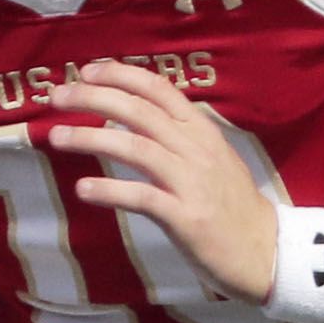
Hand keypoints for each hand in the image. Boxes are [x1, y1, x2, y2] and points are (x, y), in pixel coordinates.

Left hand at [55, 60, 277, 302]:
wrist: (267, 251)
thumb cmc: (231, 206)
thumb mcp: (211, 159)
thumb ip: (176, 136)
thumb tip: (131, 115)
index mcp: (202, 132)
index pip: (161, 91)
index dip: (122, 77)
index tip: (87, 71)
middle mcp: (197, 150)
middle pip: (141, 113)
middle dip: (95, 99)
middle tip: (57, 97)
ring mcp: (193, 183)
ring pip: (137, 149)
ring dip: (92, 140)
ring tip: (56, 137)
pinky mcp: (187, 218)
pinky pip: (144, 198)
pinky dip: (111, 191)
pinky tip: (82, 190)